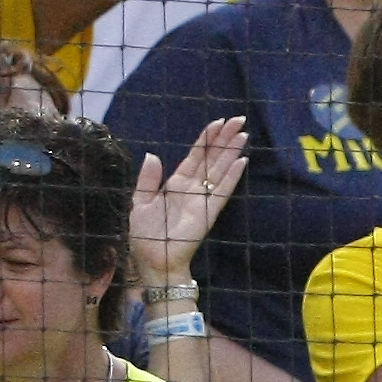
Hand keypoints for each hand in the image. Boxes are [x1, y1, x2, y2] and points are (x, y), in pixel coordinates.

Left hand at [129, 115, 246, 280]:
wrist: (151, 260)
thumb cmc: (144, 235)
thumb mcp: (138, 202)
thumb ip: (147, 179)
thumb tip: (153, 155)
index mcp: (175, 183)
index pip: (195, 156)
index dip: (206, 139)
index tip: (218, 122)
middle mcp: (192, 188)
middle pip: (212, 158)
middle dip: (224, 139)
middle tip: (239, 120)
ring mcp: (202, 199)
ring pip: (219, 170)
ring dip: (231, 152)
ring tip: (243, 134)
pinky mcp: (208, 212)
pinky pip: (222, 191)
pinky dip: (232, 177)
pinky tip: (242, 161)